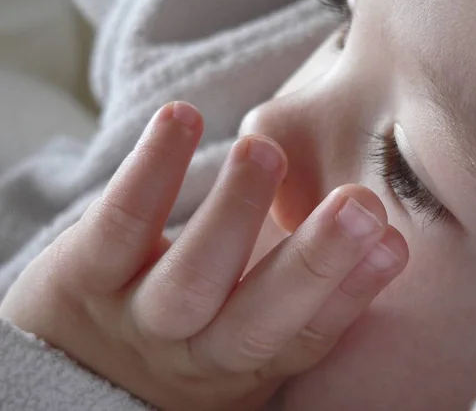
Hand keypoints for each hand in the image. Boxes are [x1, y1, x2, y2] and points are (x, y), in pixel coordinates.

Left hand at [0, 102, 408, 410]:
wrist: (73, 367)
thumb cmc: (179, 335)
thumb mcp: (237, 334)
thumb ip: (289, 290)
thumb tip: (366, 228)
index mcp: (242, 365)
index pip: (304, 338)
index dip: (350, 295)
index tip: (393, 244)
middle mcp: (192, 354)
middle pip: (254, 323)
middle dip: (311, 264)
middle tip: (359, 205)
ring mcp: (133, 319)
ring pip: (187, 280)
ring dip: (232, 215)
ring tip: (265, 152)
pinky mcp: (78, 279)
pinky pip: (116, 228)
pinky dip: (151, 173)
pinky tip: (182, 118)